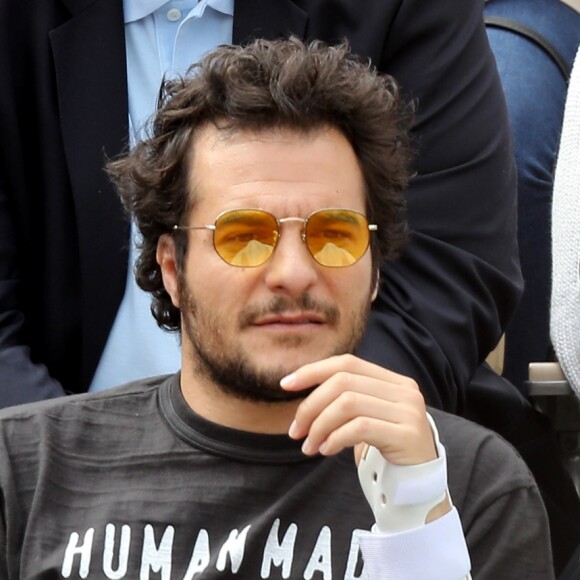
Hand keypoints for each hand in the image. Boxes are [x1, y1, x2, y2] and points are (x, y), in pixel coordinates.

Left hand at [281, 354, 437, 465]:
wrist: (419, 486)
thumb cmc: (384, 450)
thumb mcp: (365, 418)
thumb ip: (345, 400)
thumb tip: (300, 390)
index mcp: (393, 381)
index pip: (347, 362)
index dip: (313, 370)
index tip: (285, 385)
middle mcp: (404, 391)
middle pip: (343, 382)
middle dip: (311, 405)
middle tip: (296, 431)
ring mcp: (408, 411)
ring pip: (348, 404)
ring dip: (320, 425)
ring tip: (309, 445)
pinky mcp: (407, 435)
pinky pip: (359, 428)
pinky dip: (335, 438)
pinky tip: (326, 450)